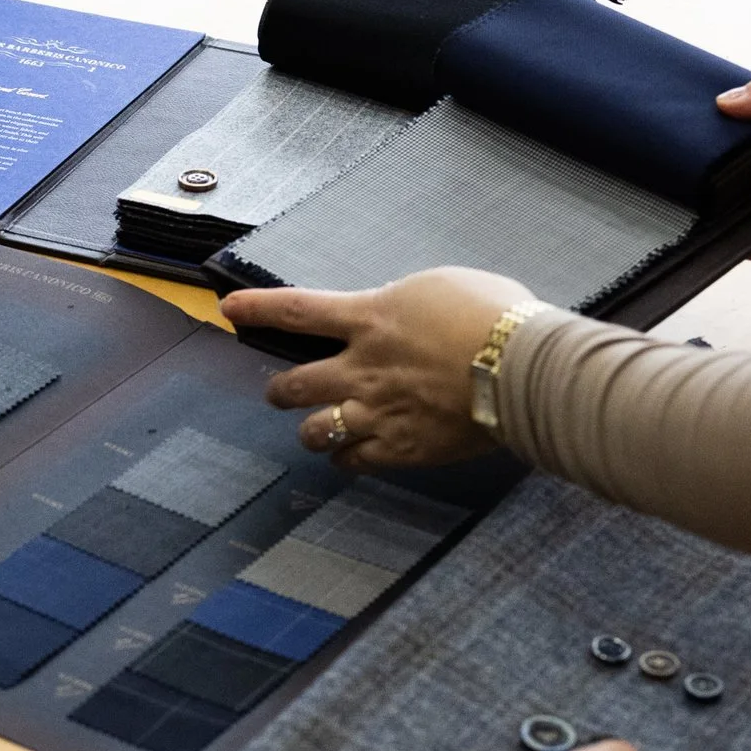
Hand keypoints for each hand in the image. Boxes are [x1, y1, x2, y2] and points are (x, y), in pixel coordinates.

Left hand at [225, 267, 538, 470]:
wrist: (524, 369)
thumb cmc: (498, 318)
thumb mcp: (442, 288)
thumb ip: (407, 305)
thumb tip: (398, 313)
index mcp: (372, 318)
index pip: (296, 310)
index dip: (257, 309)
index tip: (227, 309)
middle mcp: (364, 368)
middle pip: (294, 385)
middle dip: (280, 391)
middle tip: (281, 393)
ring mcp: (379, 412)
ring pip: (316, 431)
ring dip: (311, 430)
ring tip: (318, 430)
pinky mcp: (402, 448)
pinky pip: (354, 462)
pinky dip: (348, 459)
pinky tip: (354, 456)